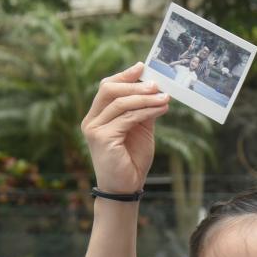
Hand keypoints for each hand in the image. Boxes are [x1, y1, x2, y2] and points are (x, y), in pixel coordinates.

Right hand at [82, 62, 170, 191]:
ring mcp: (94, 129)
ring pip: (121, 103)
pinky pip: (128, 118)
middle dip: (135, 84)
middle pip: (109, 89)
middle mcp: (91, 120)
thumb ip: (142, 110)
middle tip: (157, 84)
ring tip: (165, 97)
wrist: (126, 189)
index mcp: (97, 116)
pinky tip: (162, 109)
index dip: (124, 75)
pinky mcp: (103, 138)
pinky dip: (147, 111)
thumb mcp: (140, 129)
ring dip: (146, 98)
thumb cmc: (131, 160)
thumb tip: (155, 89)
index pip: (106, 87)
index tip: (142, 67)